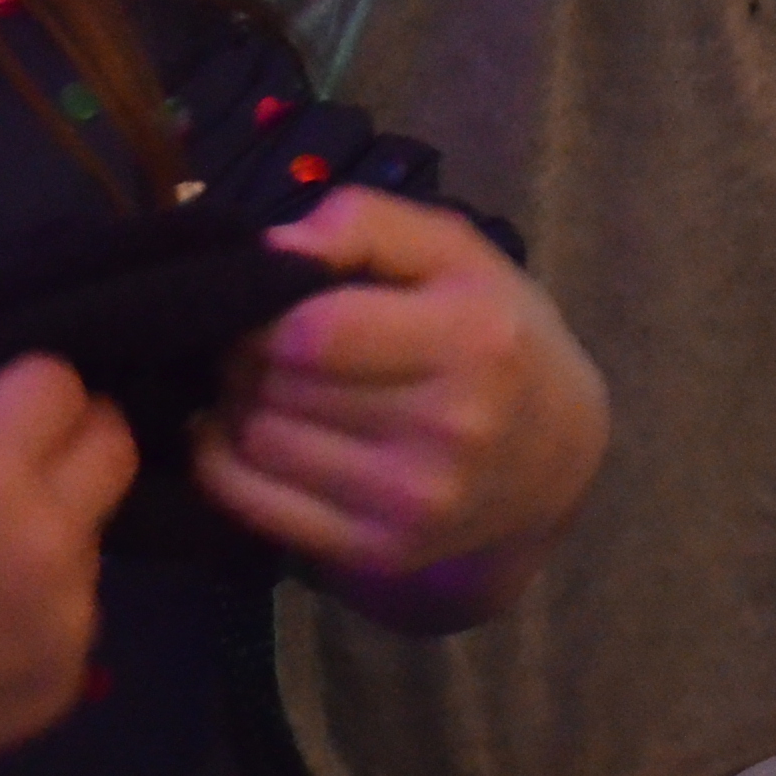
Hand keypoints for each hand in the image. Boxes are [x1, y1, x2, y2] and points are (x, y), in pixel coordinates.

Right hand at [0, 355, 132, 775]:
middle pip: (115, 453)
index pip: (60, 385)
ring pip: (90, 545)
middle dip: (75, 443)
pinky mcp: (58, 687)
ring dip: (47, 542)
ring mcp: (63, 623)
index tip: (3, 411)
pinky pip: (68, 623)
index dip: (26, 392)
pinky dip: (31, 619)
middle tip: (26, 463)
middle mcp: (46, 543)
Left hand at [193, 190, 607, 618]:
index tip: (275, 303)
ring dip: (239, 403)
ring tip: (267, 385)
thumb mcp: (457, 254)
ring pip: (255, 440)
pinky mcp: (374, 551)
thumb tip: (275, 249)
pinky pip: (248, 500)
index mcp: (472, 341)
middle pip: (277, 385)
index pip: (312, 332)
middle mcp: (447, 428)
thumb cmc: (496, 334)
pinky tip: (242, 432)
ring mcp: (410, 501)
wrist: (552, 460)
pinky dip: (222, 459)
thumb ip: (369, 223)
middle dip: (250, 354)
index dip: (268, 311)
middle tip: (266, 344)